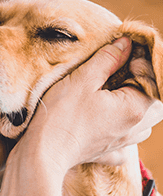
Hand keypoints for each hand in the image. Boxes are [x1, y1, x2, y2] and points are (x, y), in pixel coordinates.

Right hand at [16, 37, 162, 172]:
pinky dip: (123, 127)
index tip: (122, 49)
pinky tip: (107, 119)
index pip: (152, 78)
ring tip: (111, 91)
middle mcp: (135, 127)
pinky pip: (126, 139)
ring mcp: (123, 142)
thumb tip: (126, 44)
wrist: (43, 152)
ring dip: (134, 103)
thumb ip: (108, 59)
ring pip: (143, 121)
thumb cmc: (62, 114)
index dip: (140, 60)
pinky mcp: (108, 152)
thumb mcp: (83, 79)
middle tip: (117, 69)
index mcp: (135, 108)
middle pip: (154, 101)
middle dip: (140, 81)